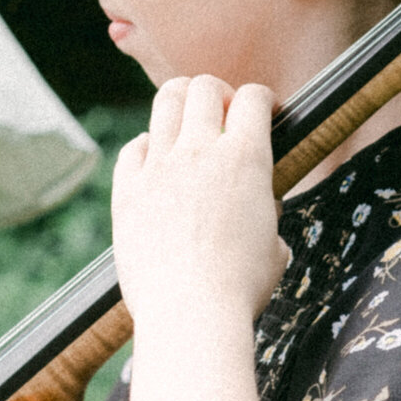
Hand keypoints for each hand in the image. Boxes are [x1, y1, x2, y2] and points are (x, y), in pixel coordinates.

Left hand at [111, 78, 286, 341]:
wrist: (190, 313)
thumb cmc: (241, 288)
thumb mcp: (274, 247)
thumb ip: (265, 216)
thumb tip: (259, 214)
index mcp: (245, 158)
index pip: (253, 98)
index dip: (261, 99)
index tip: (262, 113)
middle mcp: (199, 151)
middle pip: (204, 87)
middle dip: (217, 93)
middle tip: (222, 115)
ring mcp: (158, 167)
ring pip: (165, 102)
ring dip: (180, 103)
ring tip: (187, 124)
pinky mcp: (126, 189)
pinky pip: (133, 147)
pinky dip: (146, 147)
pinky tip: (155, 162)